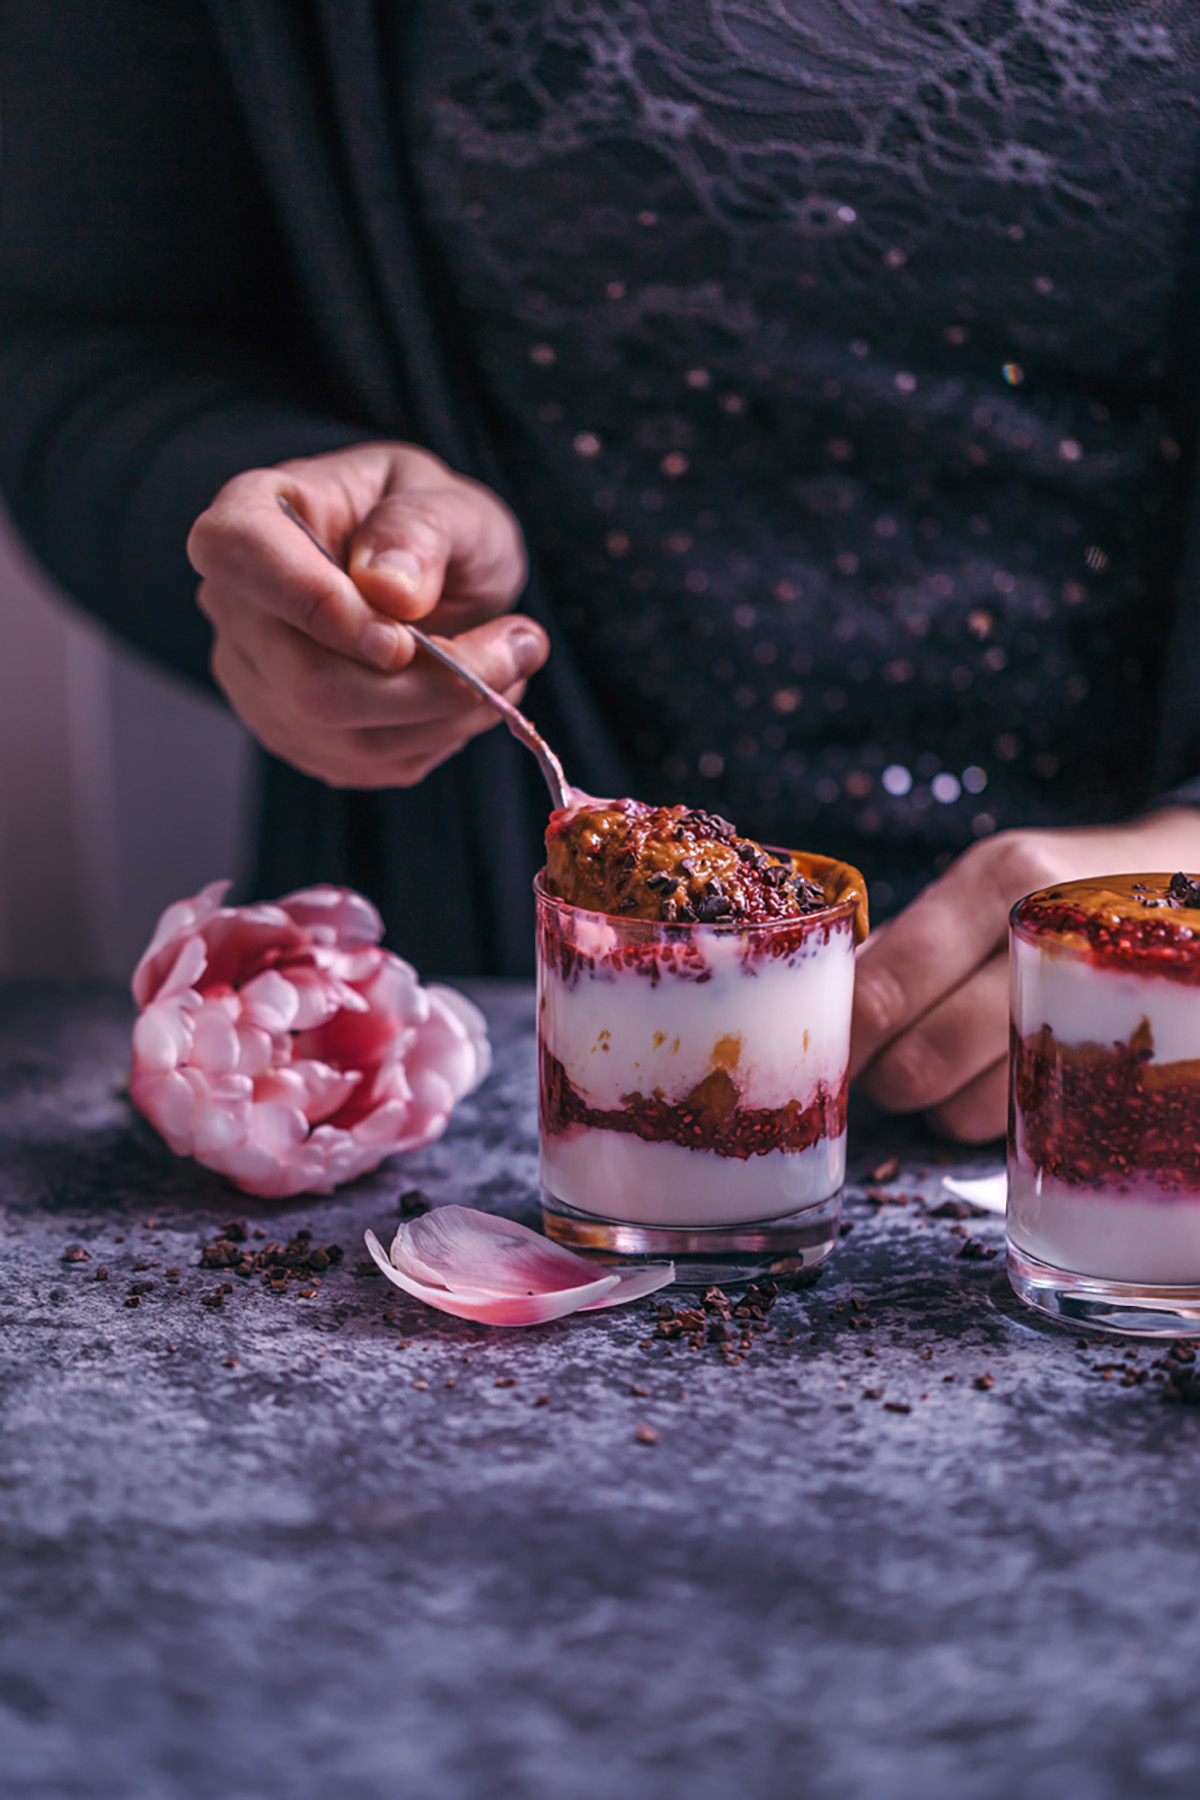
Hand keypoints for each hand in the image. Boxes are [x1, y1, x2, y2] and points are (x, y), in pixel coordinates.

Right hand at [187, 442, 545, 787]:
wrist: (433, 575)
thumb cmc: (432, 525)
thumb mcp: (448, 501)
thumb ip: (422, 529)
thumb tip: (393, 592)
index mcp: (254, 513)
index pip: (240, 555)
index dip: (319, 605)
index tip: (405, 635)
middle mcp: (237, 605)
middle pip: (309, 682)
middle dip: (431, 684)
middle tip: (518, 647)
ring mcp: (258, 679)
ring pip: (345, 737)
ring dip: (451, 715)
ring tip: (509, 667)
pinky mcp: (296, 733)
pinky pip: (367, 763)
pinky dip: (437, 737)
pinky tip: (466, 697)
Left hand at [850, 808, 1199, 1142]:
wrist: (1183, 882)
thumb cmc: (1054, 892)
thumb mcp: (984, 885)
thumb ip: (907, 944)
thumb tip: (832, 1013)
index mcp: (997, 882)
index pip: (886, 984)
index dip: (842, 1037)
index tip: (823, 1052)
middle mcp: (1046, 937)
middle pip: (922, 1057)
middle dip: (885, 1079)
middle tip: (883, 1067)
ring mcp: (1089, 1007)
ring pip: (968, 1104)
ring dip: (936, 1105)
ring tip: (947, 1066)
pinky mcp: (1119, 1059)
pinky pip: (1021, 1121)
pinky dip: (991, 1114)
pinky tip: (999, 1076)